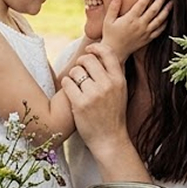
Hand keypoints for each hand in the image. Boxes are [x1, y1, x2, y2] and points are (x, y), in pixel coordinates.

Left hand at [62, 43, 130, 158]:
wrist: (110, 139)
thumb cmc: (113, 114)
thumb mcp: (120, 91)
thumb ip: (112, 73)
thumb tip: (99, 52)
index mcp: (119, 80)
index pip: (107, 52)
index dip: (95, 47)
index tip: (88, 50)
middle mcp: (108, 85)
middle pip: (88, 59)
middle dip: (80, 62)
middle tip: (79, 70)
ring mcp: (94, 94)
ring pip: (75, 71)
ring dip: (72, 75)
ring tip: (75, 84)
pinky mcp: (80, 104)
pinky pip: (67, 83)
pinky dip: (66, 85)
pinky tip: (70, 92)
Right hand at [100, 0, 171, 61]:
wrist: (115, 52)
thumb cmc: (110, 35)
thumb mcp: (108, 20)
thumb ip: (113, 7)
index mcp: (130, 19)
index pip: (142, 4)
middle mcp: (140, 25)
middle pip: (154, 10)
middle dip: (161, 0)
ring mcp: (145, 32)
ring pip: (159, 20)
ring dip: (166, 10)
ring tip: (171, 2)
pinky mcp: (148, 39)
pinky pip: (159, 30)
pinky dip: (165, 23)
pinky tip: (167, 17)